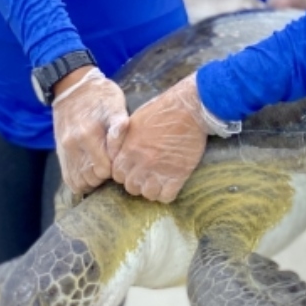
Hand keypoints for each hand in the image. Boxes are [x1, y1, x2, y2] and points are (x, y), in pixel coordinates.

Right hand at [51, 66, 129, 194]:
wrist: (73, 88)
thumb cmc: (101, 97)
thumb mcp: (116, 106)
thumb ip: (120, 128)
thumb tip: (120, 149)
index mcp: (89, 134)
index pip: (104, 170)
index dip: (115, 169)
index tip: (119, 161)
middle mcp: (73, 145)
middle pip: (91, 179)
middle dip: (104, 176)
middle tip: (111, 164)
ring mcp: (64, 150)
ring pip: (78, 182)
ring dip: (92, 180)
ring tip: (100, 168)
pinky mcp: (60, 153)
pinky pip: (68, 178)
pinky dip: (80, 180)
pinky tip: (89, 172)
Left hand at [111, 73, 214, 202]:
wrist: (189, 109)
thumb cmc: (162, 110)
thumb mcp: (134, 121)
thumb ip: (122, 140)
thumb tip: (116, 154)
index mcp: (129, 149)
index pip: (117, 175)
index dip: (125, 174)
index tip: (133, 170)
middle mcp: (142, 162)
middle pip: (131, 187)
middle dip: (137, 183)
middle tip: (147, 176)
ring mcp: (160, 169)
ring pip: (148, 194)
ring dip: (152, 190)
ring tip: (158, 181)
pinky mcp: (178, 174)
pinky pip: (166, 196)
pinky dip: (167, 194)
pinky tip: (170, 185)